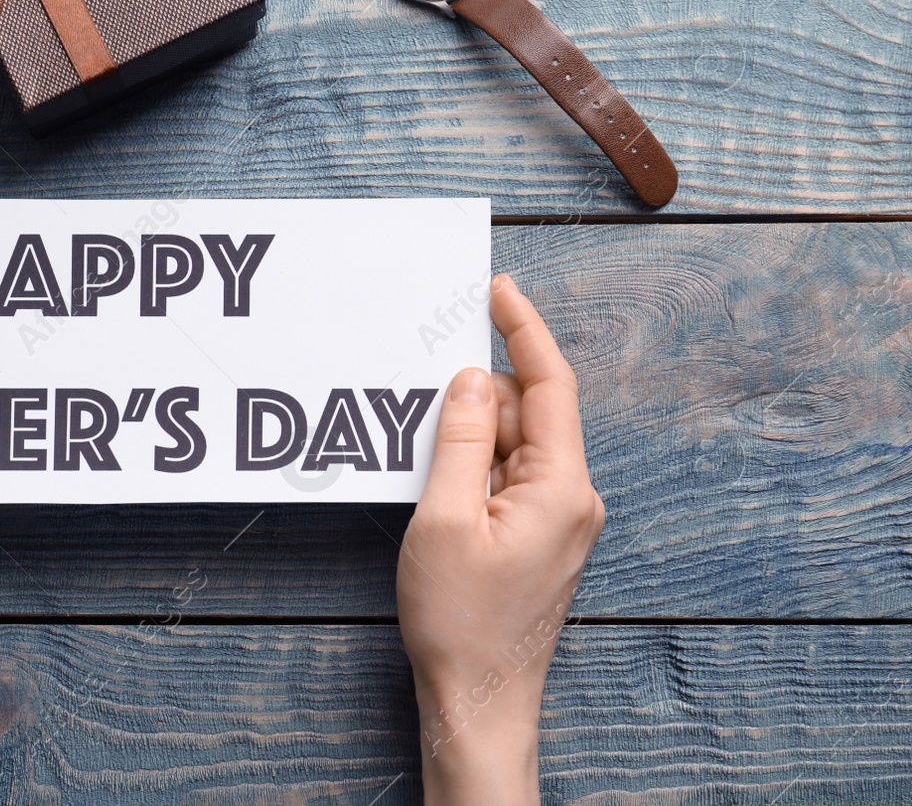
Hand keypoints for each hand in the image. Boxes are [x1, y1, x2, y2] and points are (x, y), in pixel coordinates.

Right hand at [397, 274, 604, 803]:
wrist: (480, 700)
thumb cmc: (460, 621)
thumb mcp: (444, 518)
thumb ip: (461, 439)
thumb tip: (473, 378)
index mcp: (562, 487)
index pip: (551, 385)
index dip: (524, 330)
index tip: (498, 288)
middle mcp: (573, 498)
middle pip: (528, 414)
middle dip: (478, 391)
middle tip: (420, 372)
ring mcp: (558, 521)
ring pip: (513, 446)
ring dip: (470, 433)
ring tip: (416, 440)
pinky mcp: (539, 539)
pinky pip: (507, 478)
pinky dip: (474, 464)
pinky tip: (435, 471)